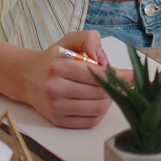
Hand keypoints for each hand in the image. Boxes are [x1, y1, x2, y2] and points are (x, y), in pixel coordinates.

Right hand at [0, 30, 131, 128]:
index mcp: (60, 67)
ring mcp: (56, 107)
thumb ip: (88, 39)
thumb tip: (102, 56)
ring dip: (107, 100)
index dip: (120, 76)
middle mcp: (56, 88)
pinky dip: (98, 112)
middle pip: (101, 93)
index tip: (134, 77)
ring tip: (103, 90)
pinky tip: (94, 101)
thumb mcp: (69, 40)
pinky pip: (90, 121)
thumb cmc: (53, 58)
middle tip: (116, 82)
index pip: (98, 75)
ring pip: (98, 108)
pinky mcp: (58, 120)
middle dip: (114, 88)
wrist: (27, 77)